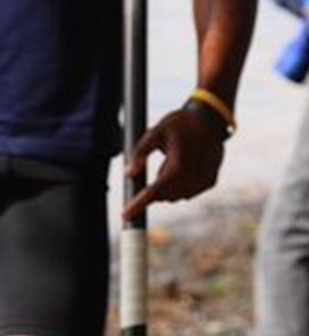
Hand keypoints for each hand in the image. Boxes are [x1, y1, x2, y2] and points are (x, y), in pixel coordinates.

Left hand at [121, 106, 224, 220]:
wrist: (211, 120)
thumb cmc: (180, 123)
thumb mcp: (155, 132)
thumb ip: (140, 153)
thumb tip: (129, 174)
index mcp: (178, 165)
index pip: (154, 191)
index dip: (138, 204)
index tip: (125, 215)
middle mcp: (194, 178)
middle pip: (165, 196)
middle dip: (153, 190)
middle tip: (150, 169)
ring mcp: (204, 182)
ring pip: (177, 196)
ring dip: (167, 188)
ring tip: (170, 160)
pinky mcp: (210, 182)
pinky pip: (189, 192)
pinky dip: (180, 185)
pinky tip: (181, 166)